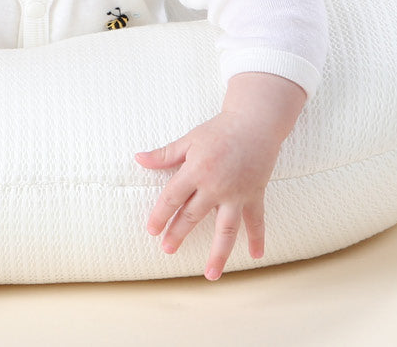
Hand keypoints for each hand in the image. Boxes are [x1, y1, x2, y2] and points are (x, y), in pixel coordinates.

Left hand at [134, 72, 304, 279]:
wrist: (255, 122)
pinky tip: (255, 256)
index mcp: (196, 171)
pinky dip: (257, 238)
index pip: (172, 198)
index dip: (160, 215)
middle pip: (193, 216)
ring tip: (210, 274)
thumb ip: (165, 154)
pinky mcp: (254, 195)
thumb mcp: (189, 139)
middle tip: (167, 250)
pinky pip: (256, 221)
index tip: (151, 230)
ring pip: (226, 229)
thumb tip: (138, 158)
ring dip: (218, 253)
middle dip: (178, 234)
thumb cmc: (219, 129)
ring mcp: (236, 193)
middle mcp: (215, 186)